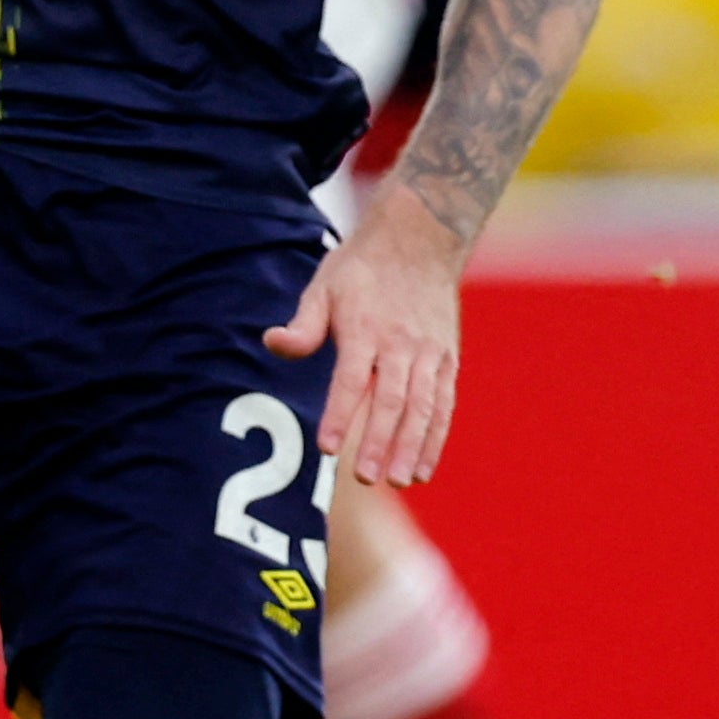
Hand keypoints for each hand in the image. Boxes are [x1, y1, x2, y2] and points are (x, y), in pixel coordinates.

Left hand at [266, 200, 469, 487]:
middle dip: (379, 441)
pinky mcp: (447, 359)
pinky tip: (422, 469)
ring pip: (423, 407)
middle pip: (392, 400)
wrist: (421, 238)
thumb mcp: (324, 286)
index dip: (338, 414)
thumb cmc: (362, 268)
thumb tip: (271, 343)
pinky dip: (435, 438)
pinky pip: (443, 404)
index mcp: (366, 327)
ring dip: (411, 447)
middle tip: (365, 478)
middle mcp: (401, 343)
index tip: (326, 447)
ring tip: (397, 480)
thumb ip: (303, 324)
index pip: (351, 379)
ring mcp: (429, 353)